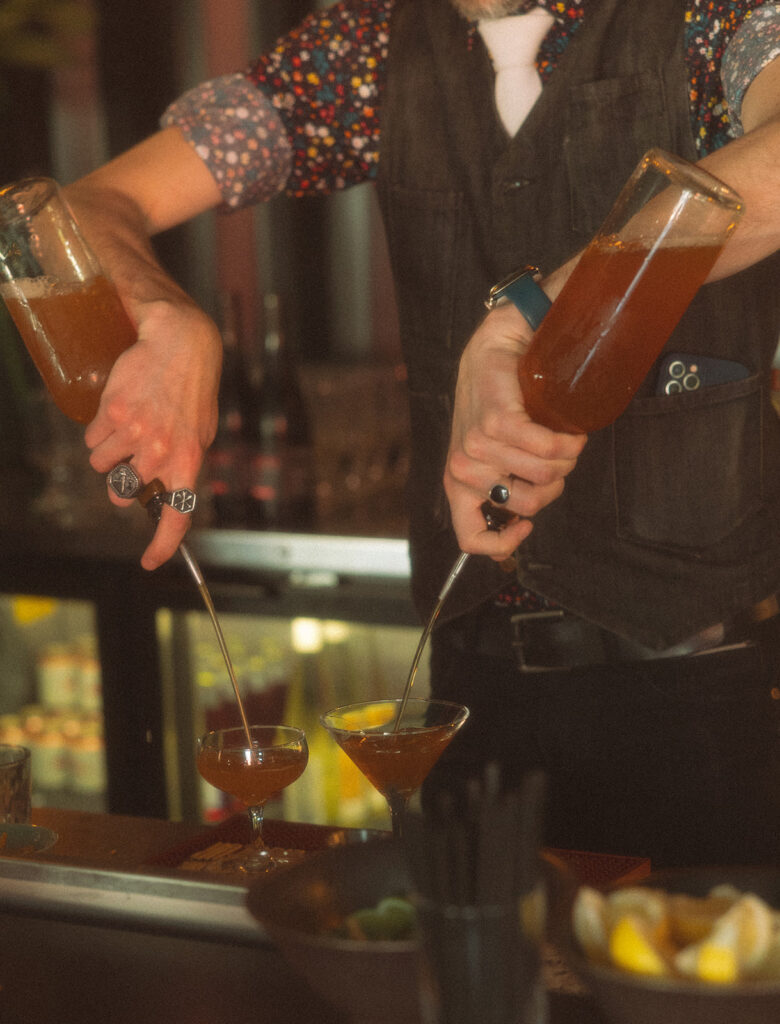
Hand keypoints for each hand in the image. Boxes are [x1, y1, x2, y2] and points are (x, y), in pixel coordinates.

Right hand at [84, 297, 221, 568]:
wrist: (180, 343)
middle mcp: (162, 453)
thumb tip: (163, 496)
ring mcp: (136, 434)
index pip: (177, 515)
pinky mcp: (113, 414)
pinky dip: (98, 430)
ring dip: (106, 451)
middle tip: (127, 463)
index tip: (150, 562)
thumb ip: (181, 464)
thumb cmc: (191, 390)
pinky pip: (92, 439)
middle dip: (118, 483)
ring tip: (128, 424)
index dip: (163, 544)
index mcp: (188, 462)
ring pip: (100, 464)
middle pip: (121, 490)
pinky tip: (118, 408)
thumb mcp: (198, 432)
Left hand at [444, 302, 586, 561]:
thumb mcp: (491, 456)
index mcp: (457, 484)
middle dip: (554, 484)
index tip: (528, 525)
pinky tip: (570, 430)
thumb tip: (524, 521)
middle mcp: (463, 469)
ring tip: (562, 437)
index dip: (505, 544)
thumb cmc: (497, 407)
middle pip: (529, 504)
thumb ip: (503, 486)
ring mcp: (477, 446)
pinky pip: (546, 448)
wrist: (494, 350)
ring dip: (566, 458)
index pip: (471, 539)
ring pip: (545, 475)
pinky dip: (568, 441)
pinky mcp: (497, 421)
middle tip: (554, 458)